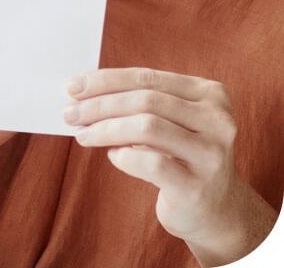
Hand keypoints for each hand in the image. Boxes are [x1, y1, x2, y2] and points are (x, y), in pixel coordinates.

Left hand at [67, 68, 276, 265]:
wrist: (215, 210)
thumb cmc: (179, 157)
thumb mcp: (168, 123)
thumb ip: (137, 105)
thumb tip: (82, 96)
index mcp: (210, 94)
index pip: (147, 77)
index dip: (106, 80)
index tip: (72, 87)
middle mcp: (217, 120)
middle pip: (145, 100)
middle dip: (100, 105)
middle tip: (69, 114)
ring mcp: (211, 154)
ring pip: (147, 126)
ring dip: (106, 129)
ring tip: (83, 135)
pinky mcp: (196, 185)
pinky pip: (150, 163)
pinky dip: (123, 156)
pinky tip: (114, 157)